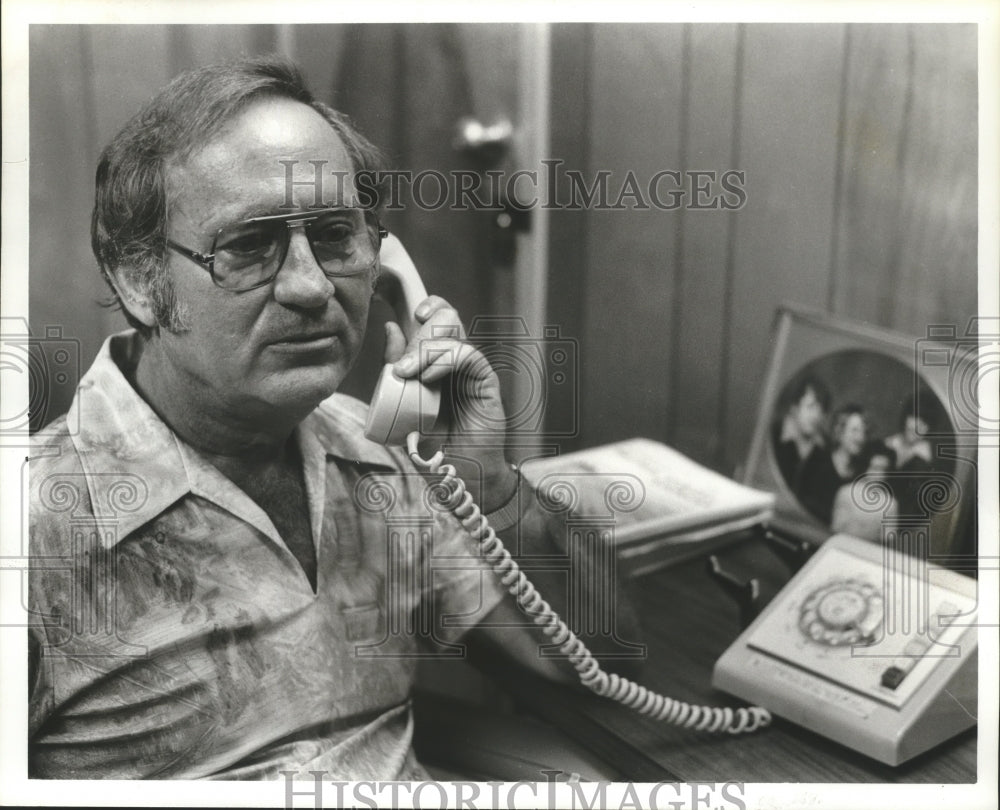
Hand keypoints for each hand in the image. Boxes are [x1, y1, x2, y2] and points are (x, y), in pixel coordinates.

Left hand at [383, 296, 516, 511]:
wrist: (457, 474)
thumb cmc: (432, 443)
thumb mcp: (402, 401)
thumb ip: (397, 366)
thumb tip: (390, 327)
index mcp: (438, 361)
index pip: (439, 320)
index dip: (431, 306)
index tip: (412, 313)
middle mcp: (457, 361)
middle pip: (449, 319)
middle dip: (424, 329)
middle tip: (404, 361)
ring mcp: (472, 371)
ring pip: (457, 334)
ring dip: (426, 348)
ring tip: (407, 373)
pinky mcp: (485, 384)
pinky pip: (469, 356)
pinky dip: (445, 360)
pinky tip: (428, 378)